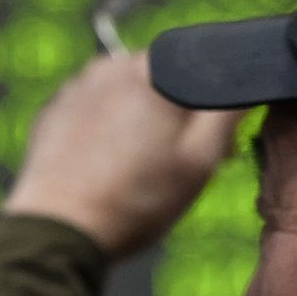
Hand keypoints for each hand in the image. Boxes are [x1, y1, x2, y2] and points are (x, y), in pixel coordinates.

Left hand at [3, 54, 246, 259]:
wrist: (60, 231)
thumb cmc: (135, 200)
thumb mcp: (199, 162)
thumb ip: (226, 114)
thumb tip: (243, 87)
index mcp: (150, 71)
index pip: (198, 65)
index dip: (210, 104)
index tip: (214, 142)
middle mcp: (109, 67)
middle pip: (159, 79)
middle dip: (173, 112)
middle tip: (176, 161)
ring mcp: (75, 88)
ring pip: (124, 94)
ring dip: (138, 119)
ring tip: (138, 169)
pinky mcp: (53, 112)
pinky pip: (92, 110)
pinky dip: (105, 131)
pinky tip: (107, 167)